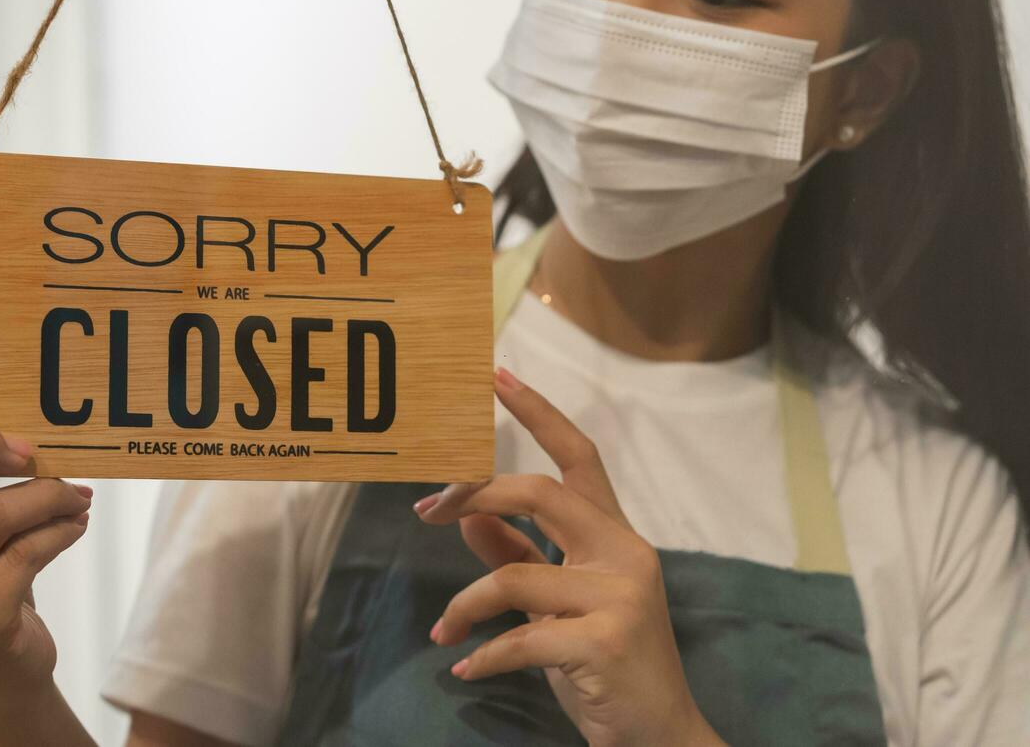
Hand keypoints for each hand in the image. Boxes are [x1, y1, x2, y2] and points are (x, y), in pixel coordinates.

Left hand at [414, 367, 722, 746]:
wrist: (659, 739)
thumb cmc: (603, 665)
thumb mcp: (553, 604)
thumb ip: (513, 553)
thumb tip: (465, 511)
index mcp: (614, 536)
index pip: (578, 456)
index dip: (538, 412)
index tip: (495, 375)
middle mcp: (624, 554)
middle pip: (538, 492)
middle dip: (473, 491)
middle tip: (424, 511)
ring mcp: (619, 598)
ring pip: (513, 576)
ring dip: (464, 606)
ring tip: (445, 632)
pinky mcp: (605, 644)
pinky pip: (520, 638)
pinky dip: (481, 654)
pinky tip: (464, 668)